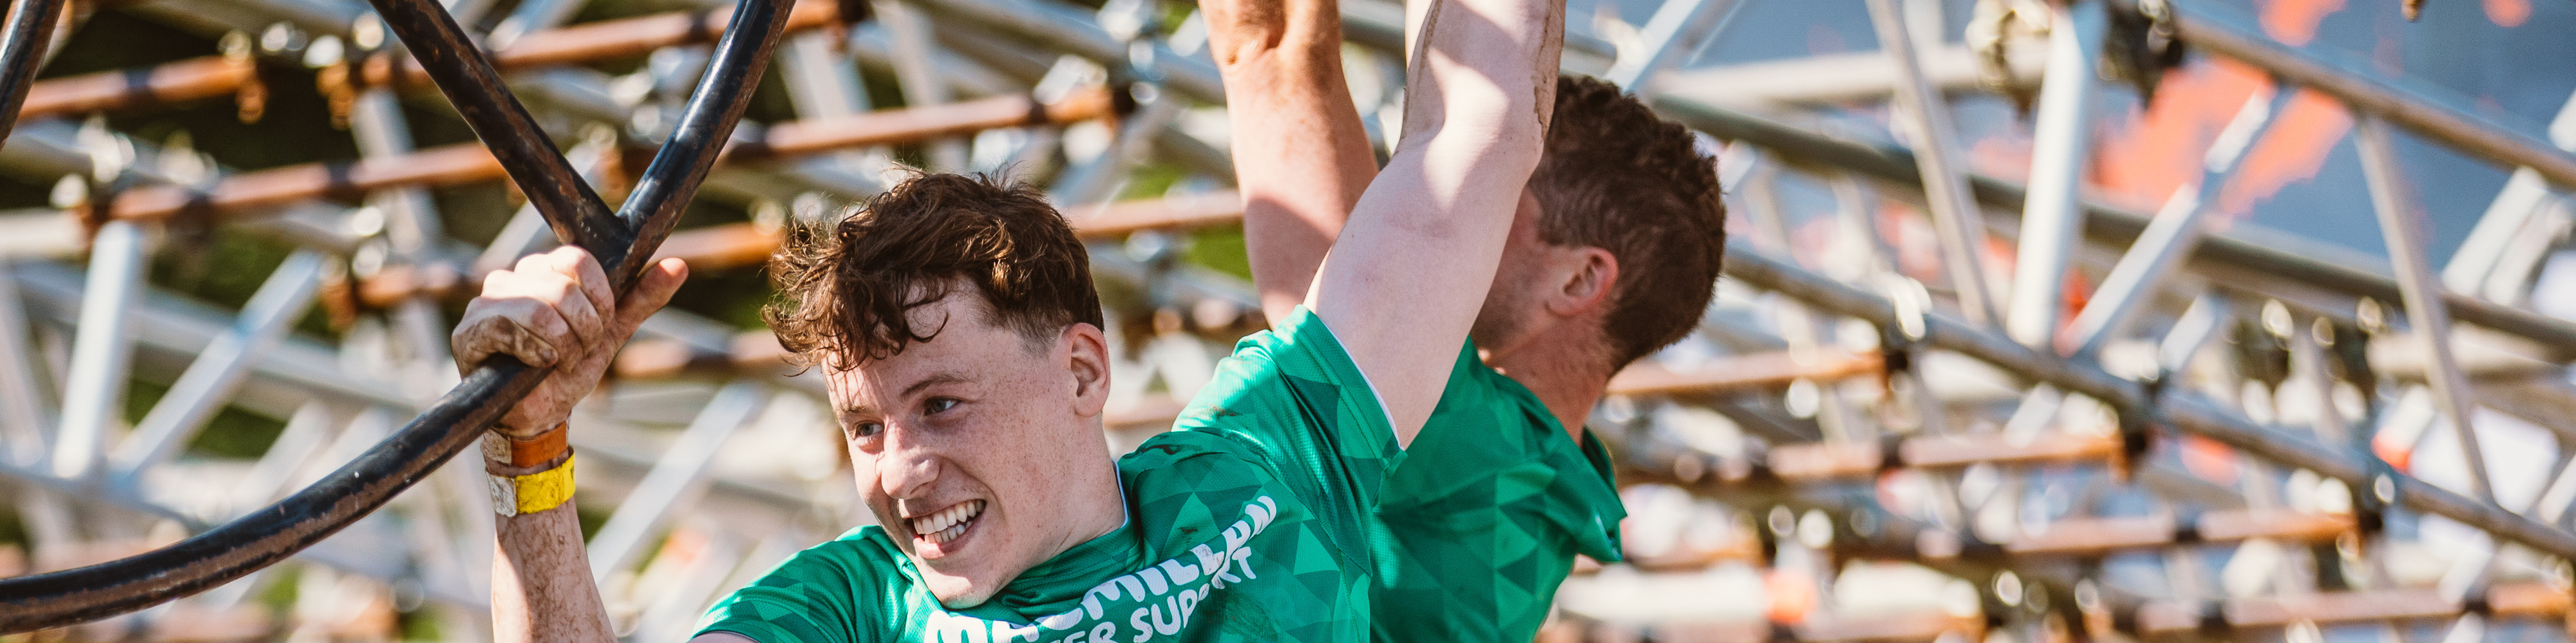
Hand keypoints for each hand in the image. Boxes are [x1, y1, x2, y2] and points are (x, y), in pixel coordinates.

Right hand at [452, 247, 688, 438]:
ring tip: (557, 361)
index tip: (600, 327)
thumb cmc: (568, 369)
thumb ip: (641, 298)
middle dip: (584, 329)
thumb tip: (678, 266)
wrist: (540, 415)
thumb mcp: (612, 332)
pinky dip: (537, 352)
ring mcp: (486, 302)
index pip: (578, 259)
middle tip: (576, 351)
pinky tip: (536, 365)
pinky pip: (511, 328)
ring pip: (541, 308)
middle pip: (564, 286)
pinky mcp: (469, 331)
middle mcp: (512, 278)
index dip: (599, 299)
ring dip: (563, 345)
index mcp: (545, 271)